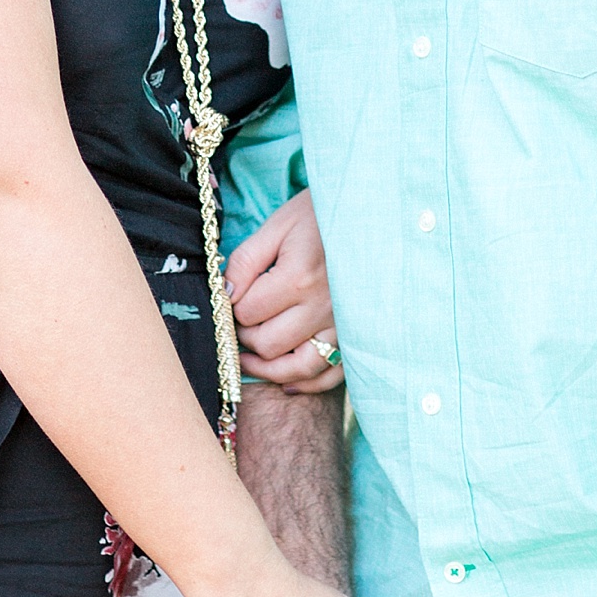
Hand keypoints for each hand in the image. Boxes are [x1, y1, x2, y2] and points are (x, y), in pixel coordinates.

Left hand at [227, 189, 344, 393]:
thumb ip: (246, 261)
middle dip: (246, 336)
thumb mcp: (278, 226)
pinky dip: (306, 383)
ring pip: (296, 369)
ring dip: (267, 368)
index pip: (248, 312)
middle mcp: (323, 308)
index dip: (232, 308)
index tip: (233, 297)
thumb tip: (225, 295)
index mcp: (299, 278)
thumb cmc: (319, 215)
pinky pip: (330, 375)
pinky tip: (286, 379)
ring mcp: (343, 326)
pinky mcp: (356, 336)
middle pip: (268, 344)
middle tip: (242, 321)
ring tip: (249, 356)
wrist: (370, 212)